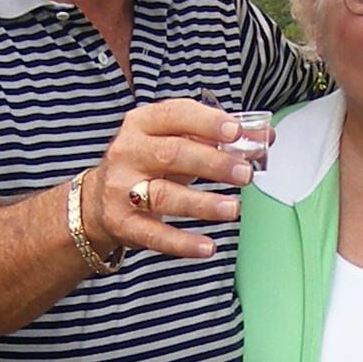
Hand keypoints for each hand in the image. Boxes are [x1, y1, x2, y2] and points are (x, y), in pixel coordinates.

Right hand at [84, 99, 256, 261]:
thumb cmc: (148, 164)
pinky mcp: (122, 223)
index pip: (175, 115)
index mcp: (143, 123)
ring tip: (233, 209)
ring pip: (165, 196)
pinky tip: (208, 246)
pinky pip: (155, 235)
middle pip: (173, 154)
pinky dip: (183, 242)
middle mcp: (128, 152)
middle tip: (245, 174)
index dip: (207, 122)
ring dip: (203, 203)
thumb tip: (263, 136)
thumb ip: (217, 138)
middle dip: (213, 164)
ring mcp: (122, 189)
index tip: (236, 131)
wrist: (98, 199)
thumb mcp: (176, 141)